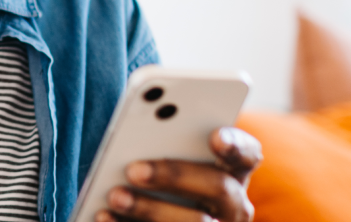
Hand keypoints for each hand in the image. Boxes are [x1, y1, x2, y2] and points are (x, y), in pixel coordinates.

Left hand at [98, 127, 261, 221]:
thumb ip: (162, 143)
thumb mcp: (165, 160)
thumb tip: (136, 136)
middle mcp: (234, 206)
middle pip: (218, 188)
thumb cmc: (159, 181)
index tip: (215, 136)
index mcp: (233, 173)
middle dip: (175, 176)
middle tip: (133, 169)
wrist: (157, 216)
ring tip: (114, 196)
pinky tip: (103, 216)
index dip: (235, 145)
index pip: (247, 155)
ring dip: (151, 210)